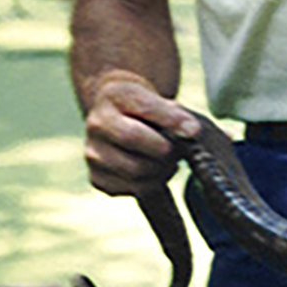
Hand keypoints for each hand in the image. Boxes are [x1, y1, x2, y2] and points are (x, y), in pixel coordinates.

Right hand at [81, 70, 200, 196]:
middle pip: (136, 142)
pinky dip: (149, 185)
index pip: (145, 111)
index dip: (171, 122)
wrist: (117, 114)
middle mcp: (96, 125)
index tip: (193, 131)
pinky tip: (152, 171)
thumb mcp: (157, 98)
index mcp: (113, 97)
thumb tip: (192, 132)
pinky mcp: (97, 177)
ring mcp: (93, 154)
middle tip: (178, 151)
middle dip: (165, 152)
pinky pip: (129, 189)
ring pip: (135, 173)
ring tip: (168, 161)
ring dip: (160, 171)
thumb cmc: (142, 106)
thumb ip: (175, 114)